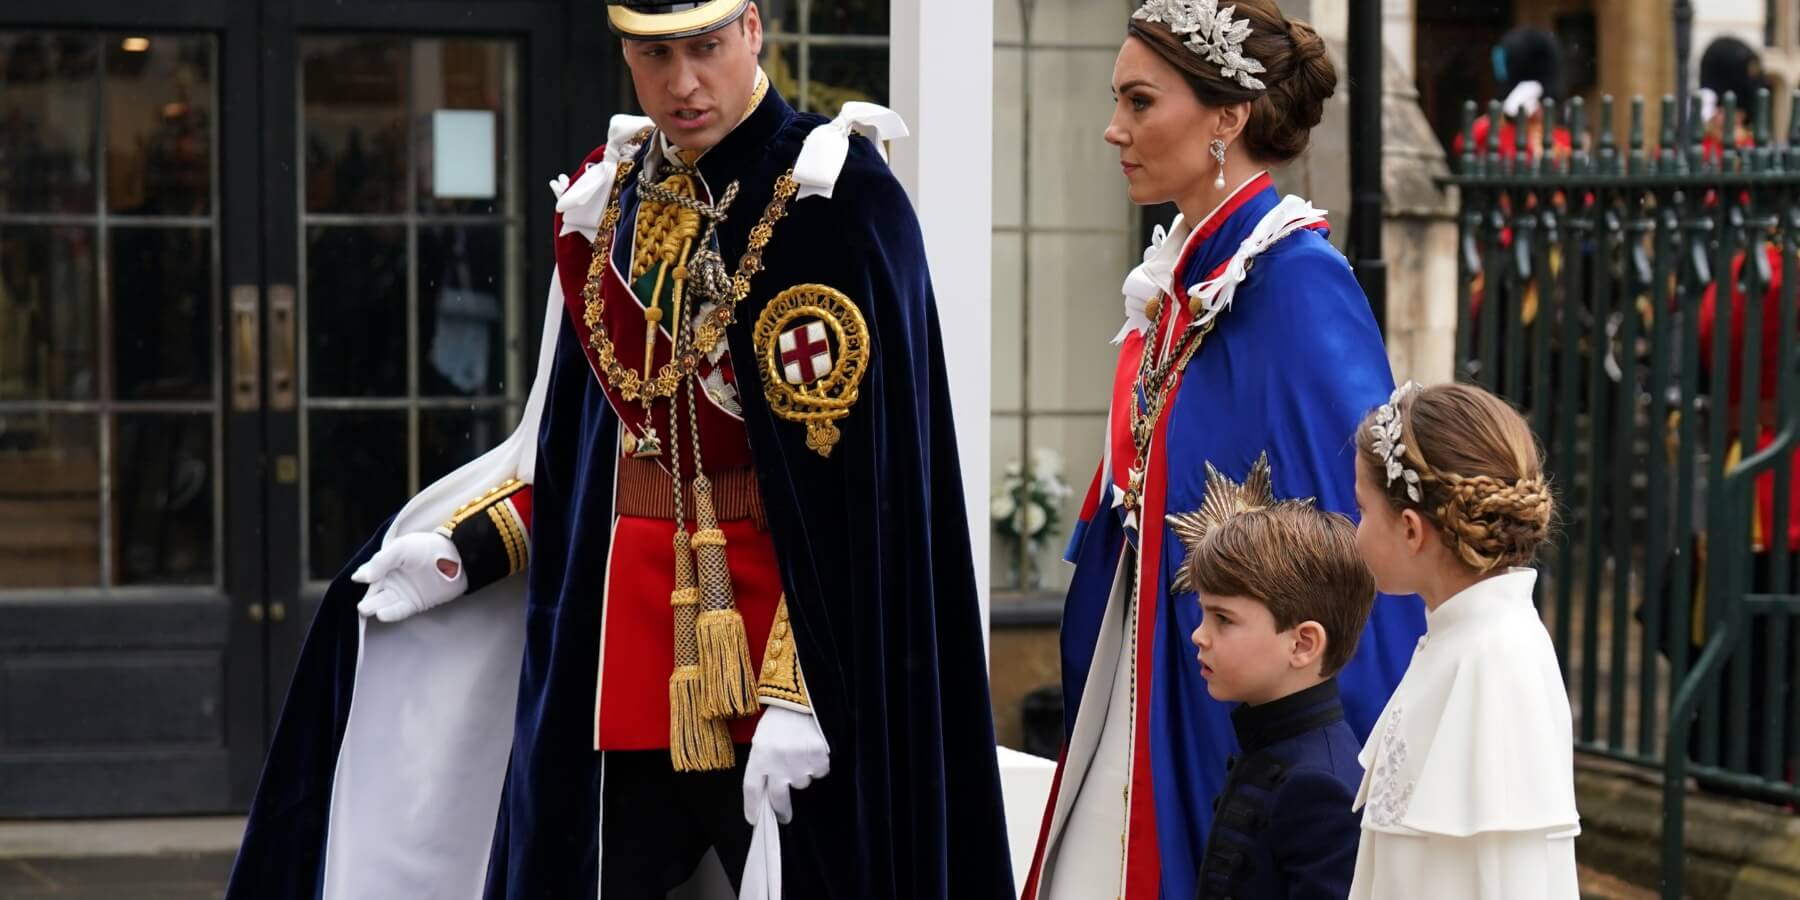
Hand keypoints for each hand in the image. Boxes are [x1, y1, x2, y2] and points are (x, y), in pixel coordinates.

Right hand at [352, 532, 466, 622]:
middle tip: (361, 606)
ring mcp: (403, 593)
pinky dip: (391, 613)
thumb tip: (359, 577)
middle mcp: (392, 579)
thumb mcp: (401, 548)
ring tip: (366, 609)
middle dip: (367, 598)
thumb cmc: (428, 548)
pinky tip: (382, 614)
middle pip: (375, 591)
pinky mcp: (414, 604)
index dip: (364, 576)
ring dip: (375, 607)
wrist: (457, 558)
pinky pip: (399, 610)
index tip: (357, 580)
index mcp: (387, 563)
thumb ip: (381, 561)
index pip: (370, 572)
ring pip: (384, 602)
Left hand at [742, 706, 829, 824]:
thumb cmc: (780, 719)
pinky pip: (819, 773)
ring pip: (801, 784)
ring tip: (799, 754)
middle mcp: (777, 763)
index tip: (755, 820)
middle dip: (781, 811)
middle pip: (778, 798)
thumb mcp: (762, 740)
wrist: (802, 698)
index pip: (752, 790)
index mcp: (759, 755)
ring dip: (801, 776)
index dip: (753, 808)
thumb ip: (762, 765)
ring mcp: (799, 762)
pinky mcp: (818, 759)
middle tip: (783, 816)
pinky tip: (812, 749)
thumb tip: (766, 793)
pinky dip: (817, 766)